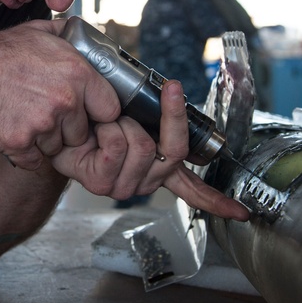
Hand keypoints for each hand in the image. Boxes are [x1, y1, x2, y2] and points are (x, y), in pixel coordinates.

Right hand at [0, 20, 120, 169]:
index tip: (85, 112)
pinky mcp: (20, 144)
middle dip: (66, 128)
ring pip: (56, 148)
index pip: (110, 108)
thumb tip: (83, 34)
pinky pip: (34, 160)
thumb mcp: (38, 32)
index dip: (96, 112)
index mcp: (76, 73)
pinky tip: (12, 129)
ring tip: (23, 117)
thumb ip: (67, 35)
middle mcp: (64, 100)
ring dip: (43, 140)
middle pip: (82, 133)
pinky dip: (24, 152)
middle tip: (42, 112)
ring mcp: (42, 124)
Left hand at [52, 80, 249, 220]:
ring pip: (143, 145)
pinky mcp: (102, 182)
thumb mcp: (137, 107)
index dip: (218, 201)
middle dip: (166, 116)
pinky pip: (118, 149)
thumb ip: (159, 110)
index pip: (194, 189)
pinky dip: (109, 129)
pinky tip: (98, 132)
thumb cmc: (99, 112)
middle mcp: (147, 181)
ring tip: (107, 122)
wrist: (59, 120)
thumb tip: (177, 89)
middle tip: (158, 95)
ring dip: (123, 122)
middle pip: (173, 150)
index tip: (243, 213)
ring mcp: (126, 185)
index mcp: (159, 169)